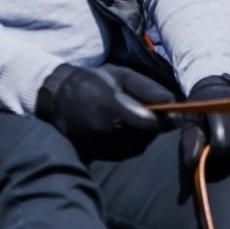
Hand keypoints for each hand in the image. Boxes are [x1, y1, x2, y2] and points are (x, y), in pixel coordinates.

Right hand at [36, 63, 173, 160]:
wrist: (56, 96)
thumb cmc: (91, 81)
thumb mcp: (121, 75)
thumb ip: (147, 88)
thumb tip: (173, 101)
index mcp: (112, 108)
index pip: (150, 124)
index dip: (163, 120)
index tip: (170, 113)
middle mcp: (105, 131)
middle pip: (145, 138)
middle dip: (153, 127)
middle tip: (151, 114)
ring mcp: (98, 145)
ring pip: (135, 148)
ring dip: (142, 137)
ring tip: (135, 120)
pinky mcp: (93, 153)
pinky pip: (122, 153)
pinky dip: (129, 144)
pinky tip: (124, 130)